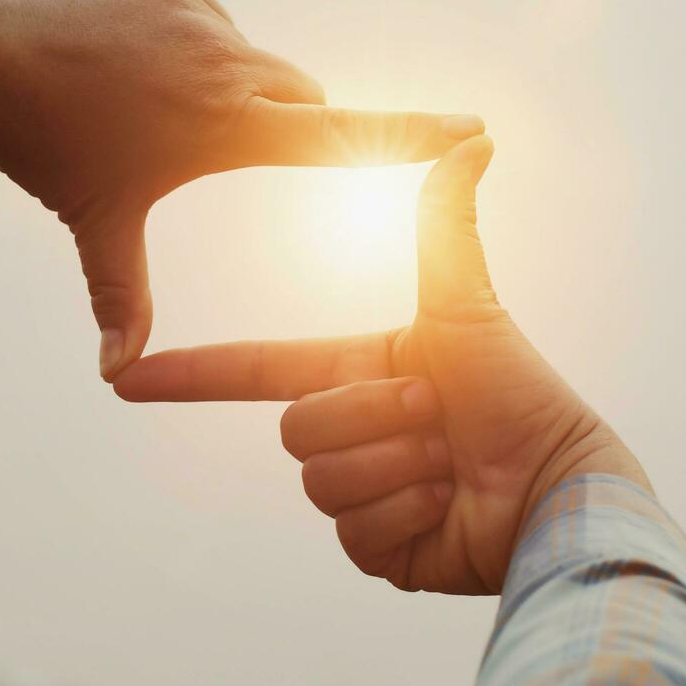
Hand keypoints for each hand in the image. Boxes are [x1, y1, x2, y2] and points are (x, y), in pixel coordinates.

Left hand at [0, 0, 482, 379]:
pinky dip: (189, 49)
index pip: (345, 132)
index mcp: (226, 124)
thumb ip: (120, 300)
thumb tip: (116, 377)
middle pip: (303, 97)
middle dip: (295, 127)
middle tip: (242, 148)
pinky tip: (128, 67)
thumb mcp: (93, 224)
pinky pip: (203, 21)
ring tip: (152, 110)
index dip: (416, 134)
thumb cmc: (40, 146)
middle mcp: (228, 60)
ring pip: (249, 59)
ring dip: (230, 89)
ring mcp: (196, 11)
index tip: (475, 127)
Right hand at [114, 135, 649, 593]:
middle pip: (296, 428)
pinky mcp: (380, 549)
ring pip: (320, 481)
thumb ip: (445, 221)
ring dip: (394, 464)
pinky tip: (446, 504)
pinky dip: (405, 512)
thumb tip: (475, 135)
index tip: (128, 380)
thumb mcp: (464, 302)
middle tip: (433, 413)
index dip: (191, 376)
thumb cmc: (520, 388)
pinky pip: (353, 532)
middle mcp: (352, 432)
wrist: (557, 485)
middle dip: (371, 415)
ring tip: (447, 458)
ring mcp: (362, 495)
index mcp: (356, 373)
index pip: (255, 370)